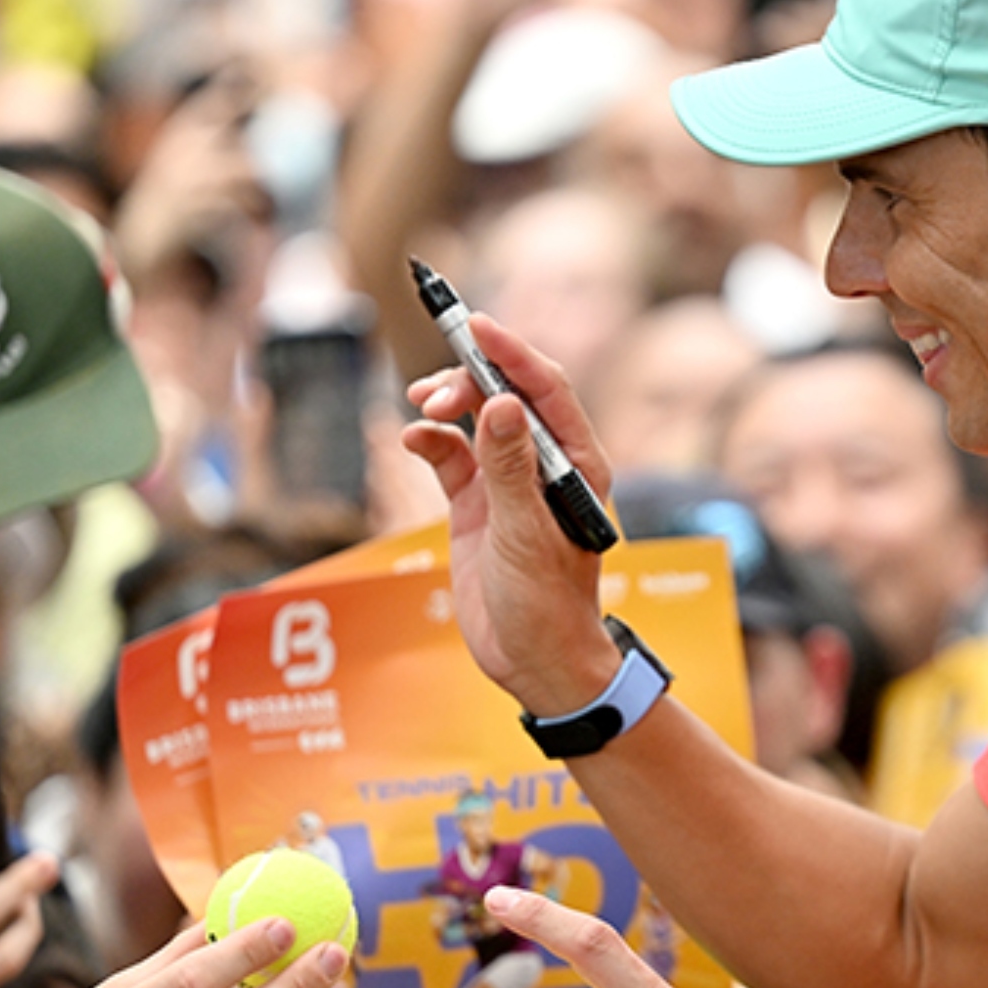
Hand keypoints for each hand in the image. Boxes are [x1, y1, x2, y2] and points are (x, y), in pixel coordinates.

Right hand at [401, 316, 617, 714]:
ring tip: (421, 407)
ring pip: (475, 420)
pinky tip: (411, 440)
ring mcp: (508, 484)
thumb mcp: (525, 533)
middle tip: (433, 391)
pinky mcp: (477, 506)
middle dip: (469, 380)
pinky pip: (451, 457)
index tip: (475, 324)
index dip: (512, 352)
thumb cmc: (548, 604)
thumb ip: (510, 467)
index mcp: (577, 464)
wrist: (534, 663)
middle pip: (506, 396)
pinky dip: (430, 441)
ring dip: (447, 406)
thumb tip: (504, 402)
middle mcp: (544, 466)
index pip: (547, 389)